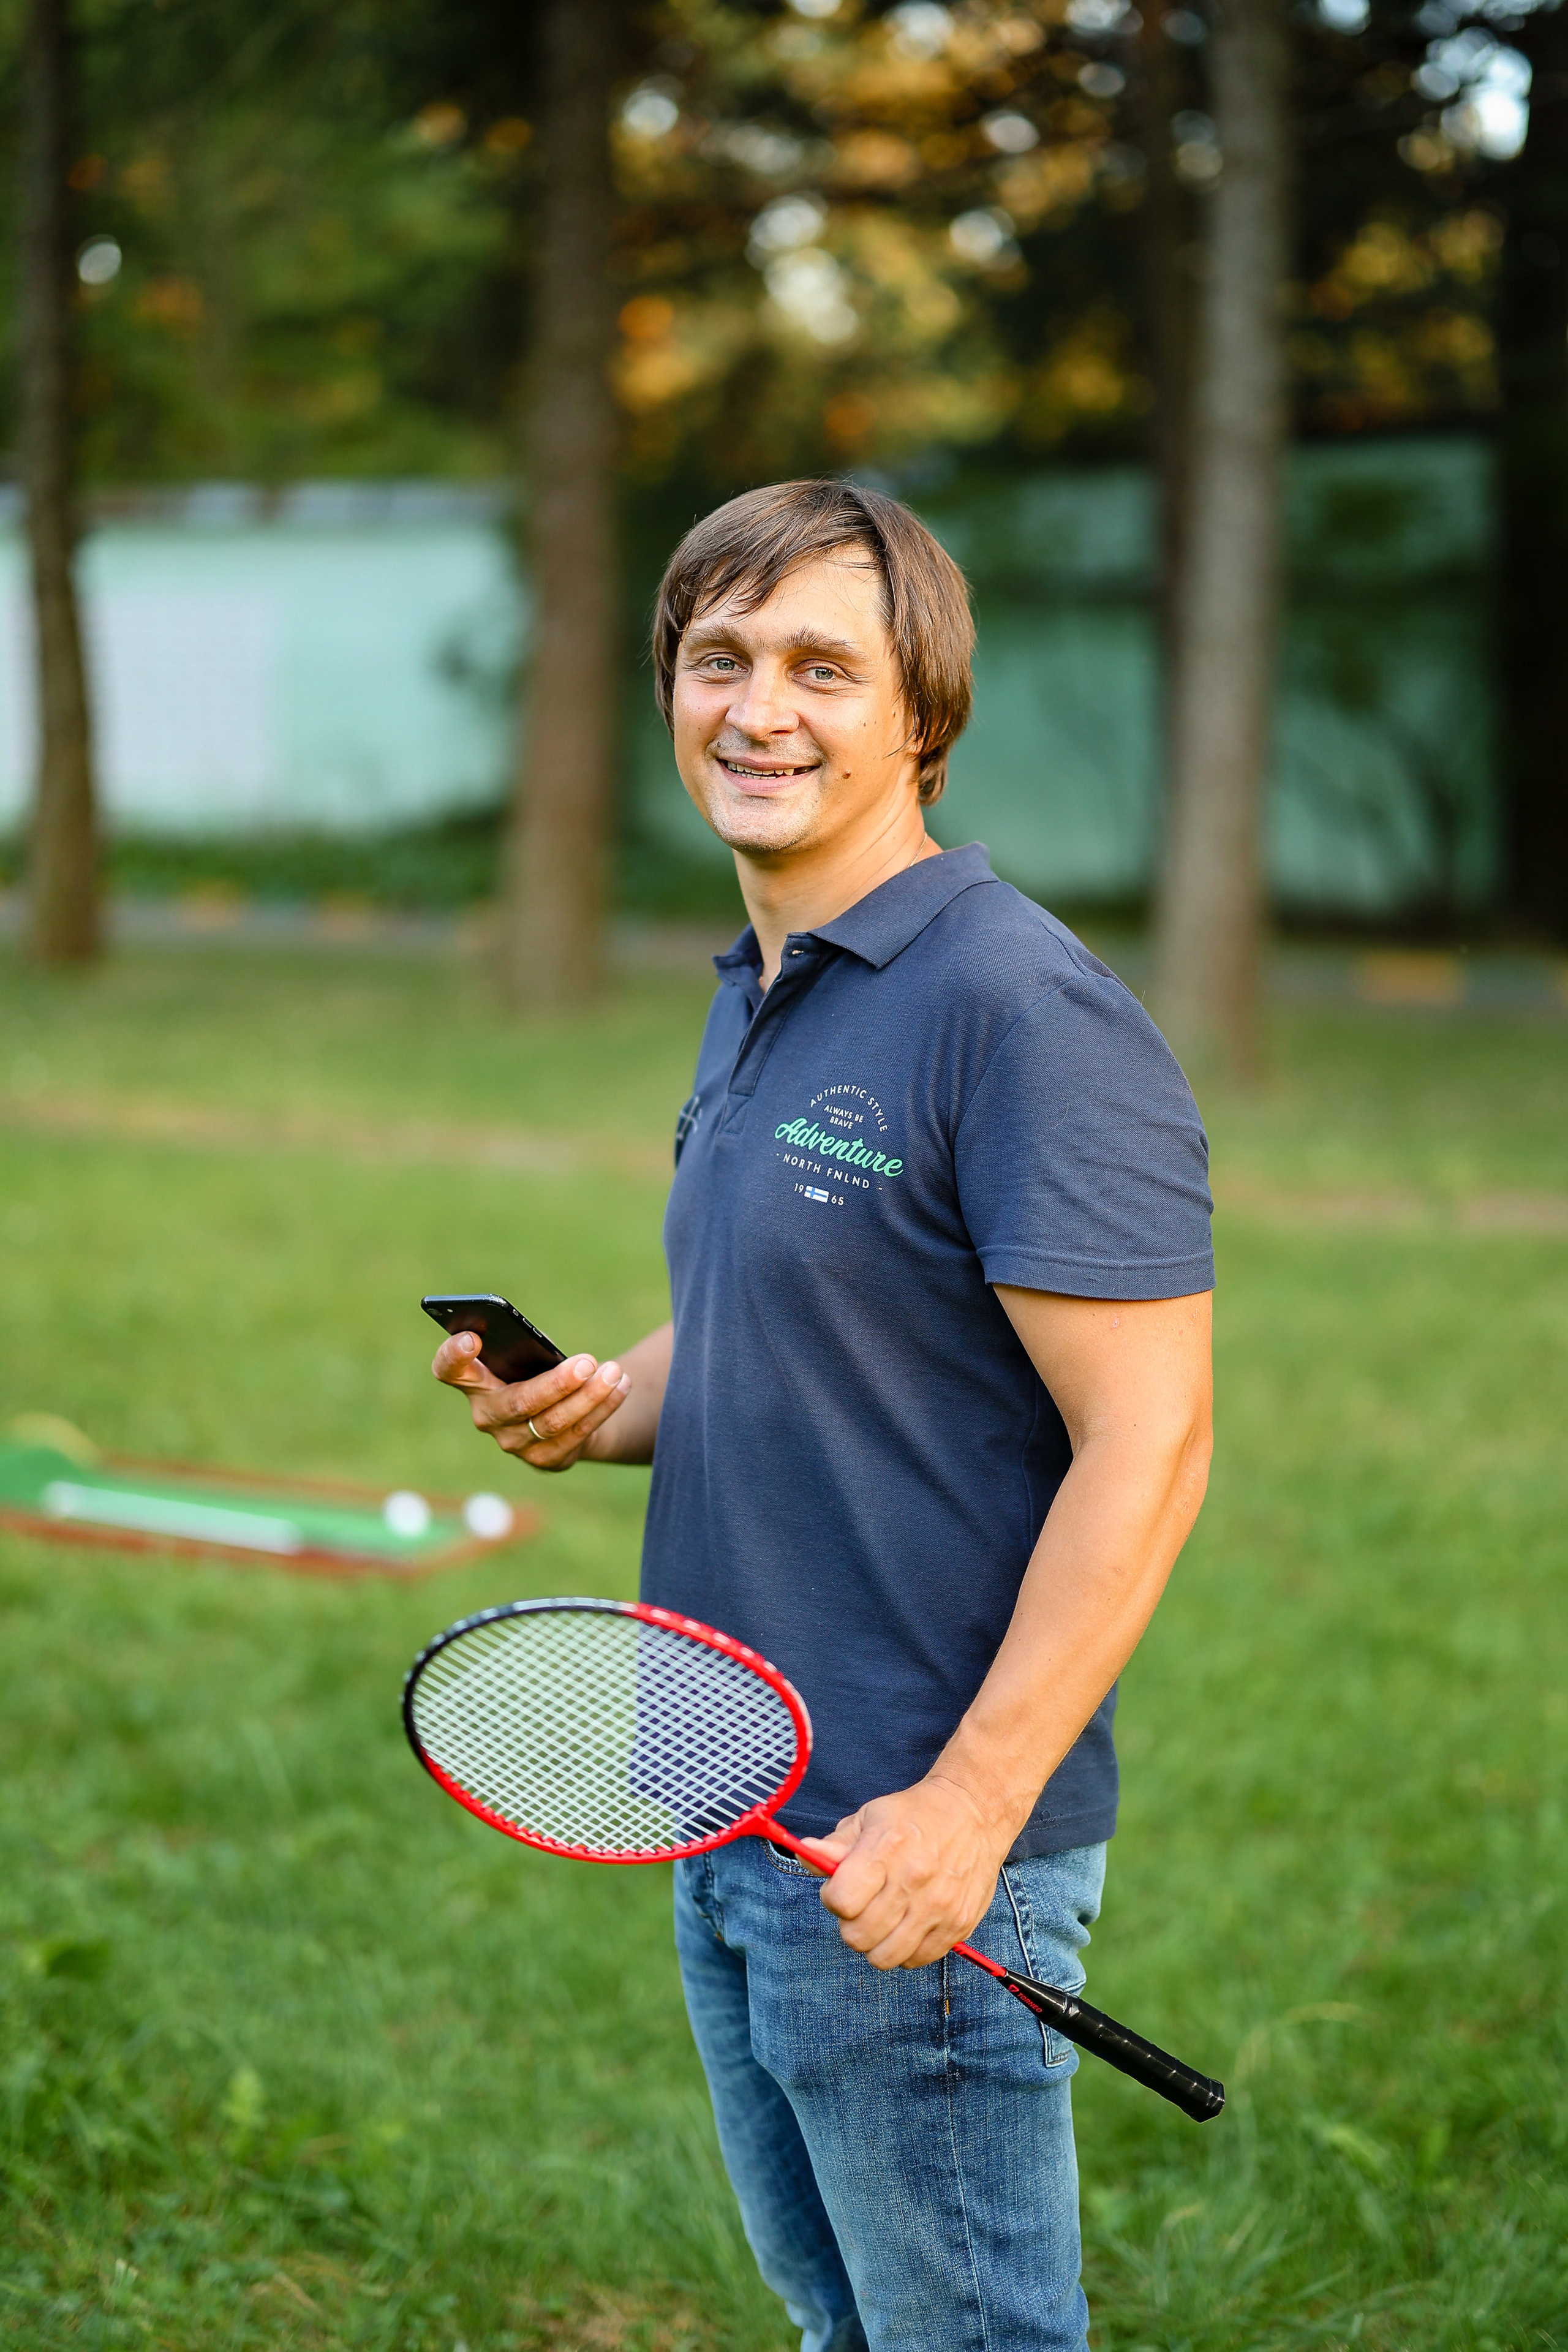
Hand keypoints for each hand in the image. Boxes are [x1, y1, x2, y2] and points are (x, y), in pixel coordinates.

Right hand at [431, 1331, 630, 1472]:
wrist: (565, 1413)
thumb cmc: (539, 1371)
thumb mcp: (529, 1355)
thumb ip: (528, 1349)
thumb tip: (547, 1350)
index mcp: (474, 1382)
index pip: (448, 1370)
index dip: (453, 1356)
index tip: (472, 1338)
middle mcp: (487, 1416)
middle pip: (518, 1402)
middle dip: (556, 1383)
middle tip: (587, 1362)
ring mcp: (513, 1443)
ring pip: (553, 1422)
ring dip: (589, 1395)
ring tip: (614, 1372)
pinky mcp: (544, 1459)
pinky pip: (576, 1434)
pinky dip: (602, 1408)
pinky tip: (620, 1387)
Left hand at [799, 1774, 1013, 1970]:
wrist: (974, 1812)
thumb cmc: (913, 1815)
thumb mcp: (870, 1817)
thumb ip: (835, 1845)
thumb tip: (805, 1855)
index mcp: (887, 1850)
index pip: (842, 1901)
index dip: (833, 1898)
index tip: (842, 1888)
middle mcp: (914, 1881)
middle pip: (858, 1936)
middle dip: (851, 1924)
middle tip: (863, 1905)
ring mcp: (939, 1907)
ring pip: (885, 1957)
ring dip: (876, 1943)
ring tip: (884, 1918)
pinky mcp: (960, 1924)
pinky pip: (917, 1960)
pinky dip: (906, 1949)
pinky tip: (908, 1924)